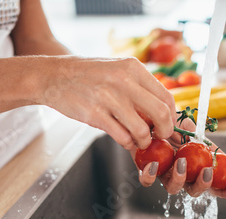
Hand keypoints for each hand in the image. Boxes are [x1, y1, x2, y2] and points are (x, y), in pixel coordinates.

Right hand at [39, 56, 175, 150]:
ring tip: (138, 140)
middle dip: (164, 131)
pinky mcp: (94, 114)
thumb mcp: (118, 71)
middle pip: (161, 114)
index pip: (167, 97)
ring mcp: (109, 98)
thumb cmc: (88, 75)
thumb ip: (140, 88)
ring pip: (142, 130)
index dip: (172, 116)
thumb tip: (163, 113)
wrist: (53, 76)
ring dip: (143, 141)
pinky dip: (127, 143)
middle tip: (159, 137)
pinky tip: (124, 139)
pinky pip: (122, 137)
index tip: (168, 125)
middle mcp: (124, 81)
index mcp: (133, 68)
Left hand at [131, 118, 225, 198]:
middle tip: (207, 171)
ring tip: (181, 162)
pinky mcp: (145, 171)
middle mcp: (180, 175)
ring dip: (180, 178)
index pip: (213, 185)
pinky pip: (147, 180)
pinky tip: (153, 163)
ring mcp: (163, 175)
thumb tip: (223, 157)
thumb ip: (205, 143)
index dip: (225, 191)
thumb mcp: (191, 130)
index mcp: (195, 168)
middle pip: (194, 191)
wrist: (147, 117)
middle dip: (203, 185)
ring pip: (172, 189)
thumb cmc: (171, 125)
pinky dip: (150, 175)